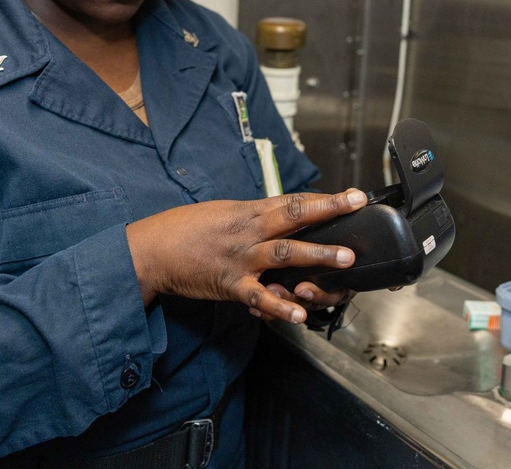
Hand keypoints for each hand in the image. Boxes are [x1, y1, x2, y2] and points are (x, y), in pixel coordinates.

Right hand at [126, 189, 365, 323]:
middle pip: (295, 220)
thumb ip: (255, 217)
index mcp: (249, 212)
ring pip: (285, 255)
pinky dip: (280, 306)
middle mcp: (249, 232)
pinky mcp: (230, 285)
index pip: (294, 201)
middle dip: (329, 216)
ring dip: (317, 256)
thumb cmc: (186, 229)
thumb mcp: (224, 212)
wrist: (152, 249)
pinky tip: (300, 314)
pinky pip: (260, 296)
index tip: (355, 196)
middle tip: (358, 216)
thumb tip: (283, 217)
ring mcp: (242, 259)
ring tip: (345, 260)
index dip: (326, 199)